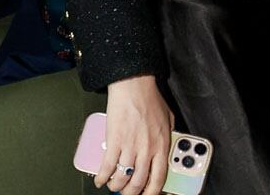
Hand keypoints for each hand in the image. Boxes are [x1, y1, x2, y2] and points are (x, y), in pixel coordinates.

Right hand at [96, 75, 173, 194]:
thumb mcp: (168, 119)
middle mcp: (147, 149)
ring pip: (122, 178)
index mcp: (162, 145)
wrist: (134, 86)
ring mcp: (130, 146)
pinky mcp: (114, 141)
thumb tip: (167, 149)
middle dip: (131, 192)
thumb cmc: (150, 99)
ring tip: (114, 186)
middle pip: (139, 182)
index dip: (152, 192)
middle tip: (127, 193)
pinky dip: (102, 177)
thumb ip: (168, 136)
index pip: (159, 178)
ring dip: (116, 186)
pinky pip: (107, 167)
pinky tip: (101, 179)